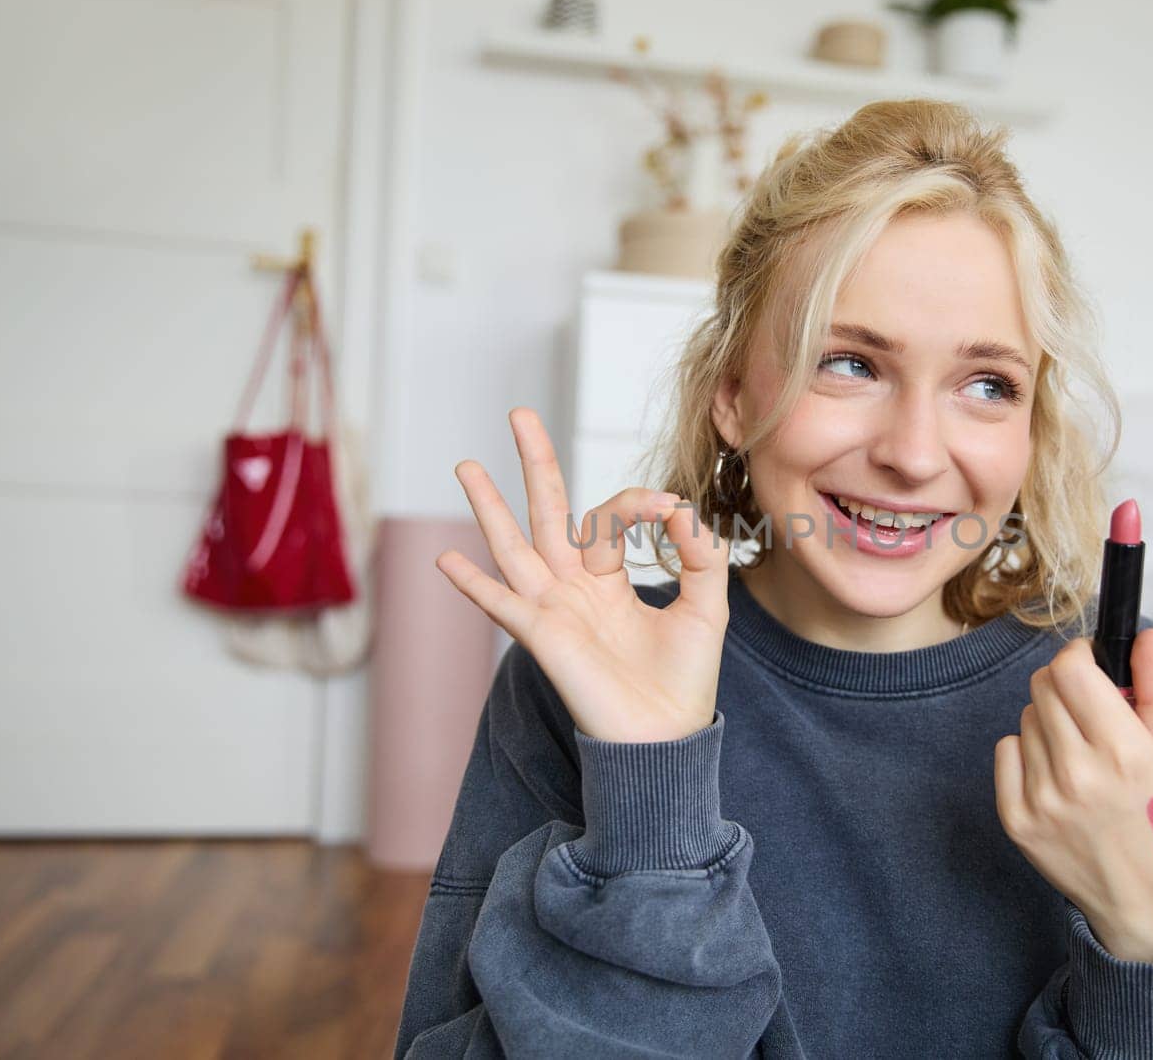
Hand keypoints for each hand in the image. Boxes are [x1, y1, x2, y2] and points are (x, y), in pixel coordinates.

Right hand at [436, 407, 729, 743]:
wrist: (667, 738)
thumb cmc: (684, 679)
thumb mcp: (706, 604)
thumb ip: (698, 553)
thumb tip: (680, 506)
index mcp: (608, 579)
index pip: (609, 517)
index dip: (637, 503)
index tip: (668, 510)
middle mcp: (573, 587)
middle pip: (547, 512)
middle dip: (534, 464)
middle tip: (519, 414)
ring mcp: (553, 609)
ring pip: (514, 545)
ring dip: (489, 506)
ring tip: (466, 464)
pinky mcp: (542, 637)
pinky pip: (502, 604)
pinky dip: (474, 583)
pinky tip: (446, 558)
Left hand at [993, 630, 1152, 963]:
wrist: (1143, 900)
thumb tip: (1146, 635)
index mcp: (1123, 752)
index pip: (1070, 670)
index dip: (1078, 657)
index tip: (1090, 666)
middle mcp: (1077, 774)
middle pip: (1042, 686)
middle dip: (1066, 686)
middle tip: (1089, 712)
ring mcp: (1041, 799)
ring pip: (1026, 717)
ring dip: (1050, 722)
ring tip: (1080, 754)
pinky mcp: (1016, 819)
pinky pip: (1006, 751)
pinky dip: (1027, 753)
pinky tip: (1056, 777)